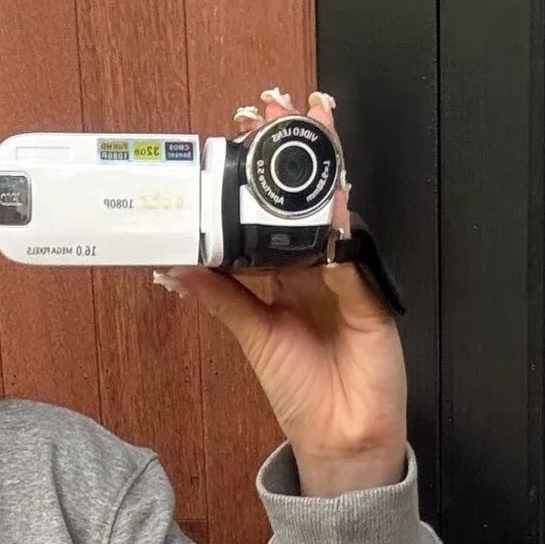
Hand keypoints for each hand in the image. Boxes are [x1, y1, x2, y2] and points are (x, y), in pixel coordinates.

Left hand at [155, 87, 407, 493]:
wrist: (340, 439)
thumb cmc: (301, 391)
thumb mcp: (251, 337)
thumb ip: (219, 298)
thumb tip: (173, 267)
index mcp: (287, 274)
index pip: (270, 210)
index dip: (258, 171)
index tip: (240, 129)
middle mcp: (318, 269)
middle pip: (306, 198)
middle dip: (293, 150)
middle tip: (272, 105)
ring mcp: (348, 280)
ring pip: (334, 215)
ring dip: (323, 172)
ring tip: (310, 127)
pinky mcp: (371, 301)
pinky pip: (353, 263)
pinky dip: (341, 237)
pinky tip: (332, 209)